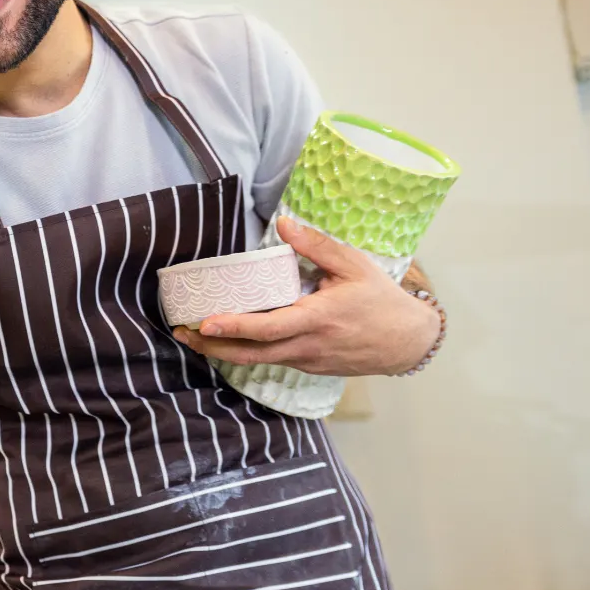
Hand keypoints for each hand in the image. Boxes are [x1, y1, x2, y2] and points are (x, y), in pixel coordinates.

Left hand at [173, 217, 439, 376]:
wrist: (406, 341)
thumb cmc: (380, 300)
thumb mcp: (354, 265)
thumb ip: (316, 246)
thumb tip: (282, 223)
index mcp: (316, 318)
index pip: (267, 328)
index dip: (234, 327)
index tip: (205, 323)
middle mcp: (306, 345)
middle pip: (250, 354)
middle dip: (211, 346)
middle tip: (182, 333)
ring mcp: (306, 360)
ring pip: (257, 361)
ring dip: (223, 351)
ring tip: (194, 337)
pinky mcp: (308, 367)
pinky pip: (271, 361)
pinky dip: (246, 352)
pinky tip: (228, 340)